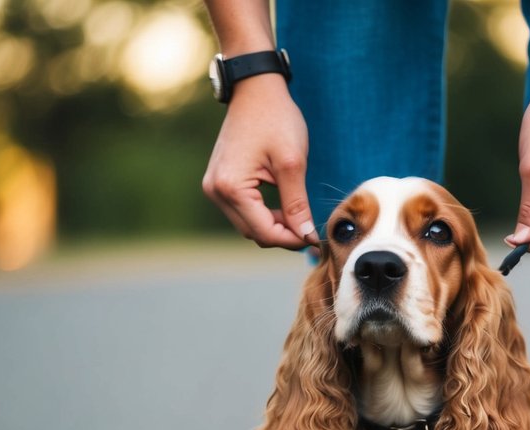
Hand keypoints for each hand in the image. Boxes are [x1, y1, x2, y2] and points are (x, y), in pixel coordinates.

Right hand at [202, 74, 318, 248]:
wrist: (255, 90)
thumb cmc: (276, 119)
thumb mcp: (292, 163)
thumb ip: (297, 204)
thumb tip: (305, 237)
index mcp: (231, 187)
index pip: (264, 232)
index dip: (292, 240)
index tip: (315, 238)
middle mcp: (216, 191)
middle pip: (254, 233)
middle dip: (283, 236)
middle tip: (310, 230)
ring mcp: (214, 187)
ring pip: (248, 225)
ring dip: (274, 226)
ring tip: (299, 217)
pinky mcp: (219, 182)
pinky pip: (243, 211)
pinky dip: (264, 215)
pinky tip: (284, 208)